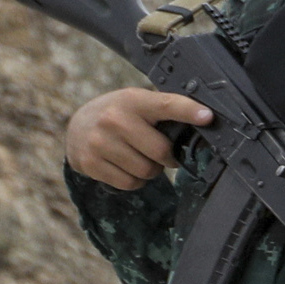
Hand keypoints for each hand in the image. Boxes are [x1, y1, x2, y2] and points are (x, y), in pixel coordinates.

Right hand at [63, 87, 208, 191]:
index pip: (165, 105)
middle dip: (168, 157)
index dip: (188, 111)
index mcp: (132, 100)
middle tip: (163, 154)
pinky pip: (130, 183)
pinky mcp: (90, 163)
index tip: (208, 117)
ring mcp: (100, 142)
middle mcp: (114, 119)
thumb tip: (203, 121)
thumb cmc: (118, 114)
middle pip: (160, 150)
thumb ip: (162, 110)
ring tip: (141, 158)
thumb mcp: (136, 102)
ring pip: (146, 171)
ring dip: (151, 170)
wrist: (76, 128)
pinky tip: (127, 167)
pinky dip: (136, 181)